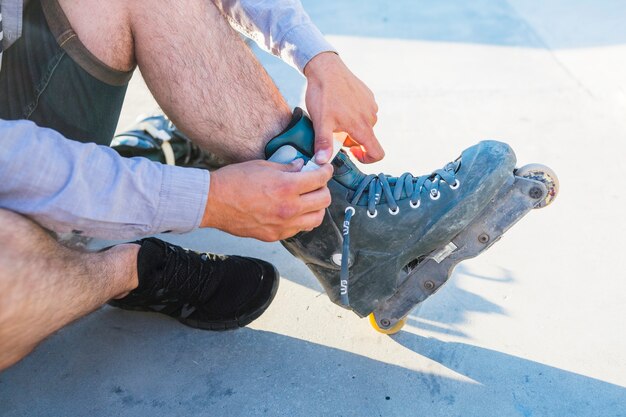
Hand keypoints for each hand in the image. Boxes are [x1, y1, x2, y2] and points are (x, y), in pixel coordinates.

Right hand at [201, 160, 332, 240]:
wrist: (213, 202)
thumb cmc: (234, 181)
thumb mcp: (263, 165)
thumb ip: (287, 168)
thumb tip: (301, 167)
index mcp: (287, 187)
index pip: (320, 179)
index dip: (326, 171)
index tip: (326, 169)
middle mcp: (289, 208)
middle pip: (324, 200)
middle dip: (324, 189)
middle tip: (317, 183)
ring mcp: (283, 225)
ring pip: (316, 219)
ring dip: (317, 207)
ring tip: (308, 199)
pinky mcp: (275, 235)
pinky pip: (299, 229)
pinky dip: (301, 219)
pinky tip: (293, 210)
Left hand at [304, 52, 383, 163]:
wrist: (325, 67)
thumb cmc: (323, 95)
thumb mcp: (320, 122)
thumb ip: (324, 144)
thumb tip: (322, 163)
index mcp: (362, 127)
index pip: (377, 153)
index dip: (367, 159)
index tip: (352, 153)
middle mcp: (371, 117)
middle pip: (366, 139)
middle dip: (351, 139)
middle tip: (333, 130)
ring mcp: (371, 105)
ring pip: (364, 125)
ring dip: (352, 127)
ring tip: (334, 116)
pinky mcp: (368, 95)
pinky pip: (364, 112)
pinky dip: (354, 114)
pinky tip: (340, 105)